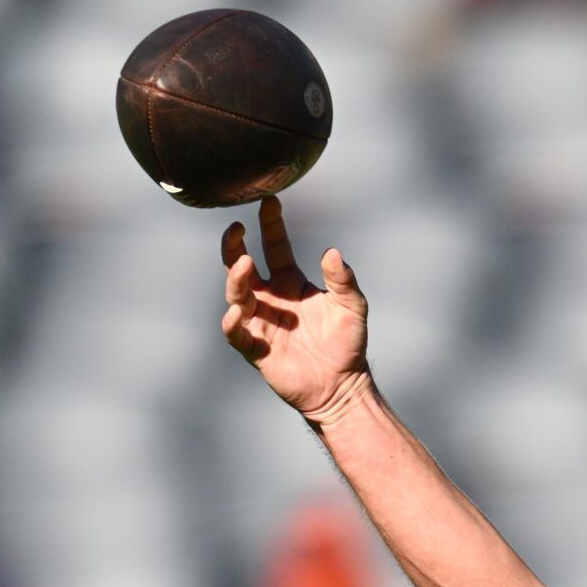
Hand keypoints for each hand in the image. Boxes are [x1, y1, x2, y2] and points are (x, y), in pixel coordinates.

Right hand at [220, 196, 371, 423]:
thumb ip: (343, 281)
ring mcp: (260, 322)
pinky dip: (234, 323)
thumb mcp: (352, 307)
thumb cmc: (347, 344)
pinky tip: (237, 312)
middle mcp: (270, 298)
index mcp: (290, 283)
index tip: (270, 201)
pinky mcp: (256, 349)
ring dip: (237, 279)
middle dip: (235, 246)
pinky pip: (237, 333)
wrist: (343, 385)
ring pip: (236, 295)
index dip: (271, 225)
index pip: (275, 247)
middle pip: (242, 266)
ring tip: (244, 263)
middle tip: (237, 227)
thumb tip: (332, 253)